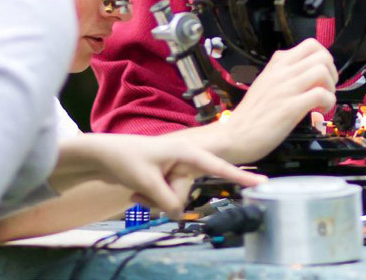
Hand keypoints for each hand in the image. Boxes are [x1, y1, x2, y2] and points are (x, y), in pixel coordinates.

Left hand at [81, 133, 264, 217]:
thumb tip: (178, 214)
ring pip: (174, 199)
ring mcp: (173, 170)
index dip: (240, 176)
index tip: (263, 183)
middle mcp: (182, 159)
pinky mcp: (164, 179)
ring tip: (137, 186)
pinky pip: (165, 199)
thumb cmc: (126, 159)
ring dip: (155, 199)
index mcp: (185, 152)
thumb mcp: (148, 182)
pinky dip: (151, 199)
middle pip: (186, 192)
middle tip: (144, 185)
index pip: (218, 166)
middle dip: (165, 196)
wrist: (103, 154)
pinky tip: (136, 189)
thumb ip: (169, 201)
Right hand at [224, 38, 337, 162]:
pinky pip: (321, 94)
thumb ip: (284, 75)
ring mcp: (286, 88)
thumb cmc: (251, 114)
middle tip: (326, 89)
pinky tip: (319, 113)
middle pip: (322, 55)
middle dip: (332, 72)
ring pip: (322, 70)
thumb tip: (307, 76)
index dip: (324, 59)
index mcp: (277, 63)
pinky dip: (328, 103)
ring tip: (323, 102)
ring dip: (331, 87)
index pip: (311, 45)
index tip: (321, 76)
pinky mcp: (290, 107)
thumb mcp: (266, 83)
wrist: (234, 135)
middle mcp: (282, 71)